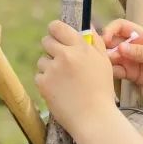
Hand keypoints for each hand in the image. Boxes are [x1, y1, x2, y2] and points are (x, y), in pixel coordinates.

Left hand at [35, 21, 118, 136]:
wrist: (93, 118)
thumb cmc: (101, 91)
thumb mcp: (104, 62)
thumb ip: (95, 42)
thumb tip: (87, 25)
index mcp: (81, 47)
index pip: (57, 27)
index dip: (55, 31)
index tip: (56, 36)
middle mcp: (65, 55)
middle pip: (46, 41)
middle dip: (51, 49)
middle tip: (61, 61)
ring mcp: (53, 69)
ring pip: (42, 60)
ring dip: (49, 67)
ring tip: (64, 81)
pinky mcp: (43, 83)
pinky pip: (39, 75)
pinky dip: (46, 82)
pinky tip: (59, 90)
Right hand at [102, 19, 142, 96]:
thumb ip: (140, 51)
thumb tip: (120, 47)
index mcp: (141, 35)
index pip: (120, 26)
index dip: (110, 30)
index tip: (106, 40)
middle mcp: (133, 46)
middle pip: (113, 42)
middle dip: (106, 48)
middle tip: (105, 58)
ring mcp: (132, 60)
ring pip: (113, 58)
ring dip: (108, 61)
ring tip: (107, 68)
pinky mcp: (132, 74)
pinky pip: (118, 71)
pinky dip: (113, 73)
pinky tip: (113, 76)